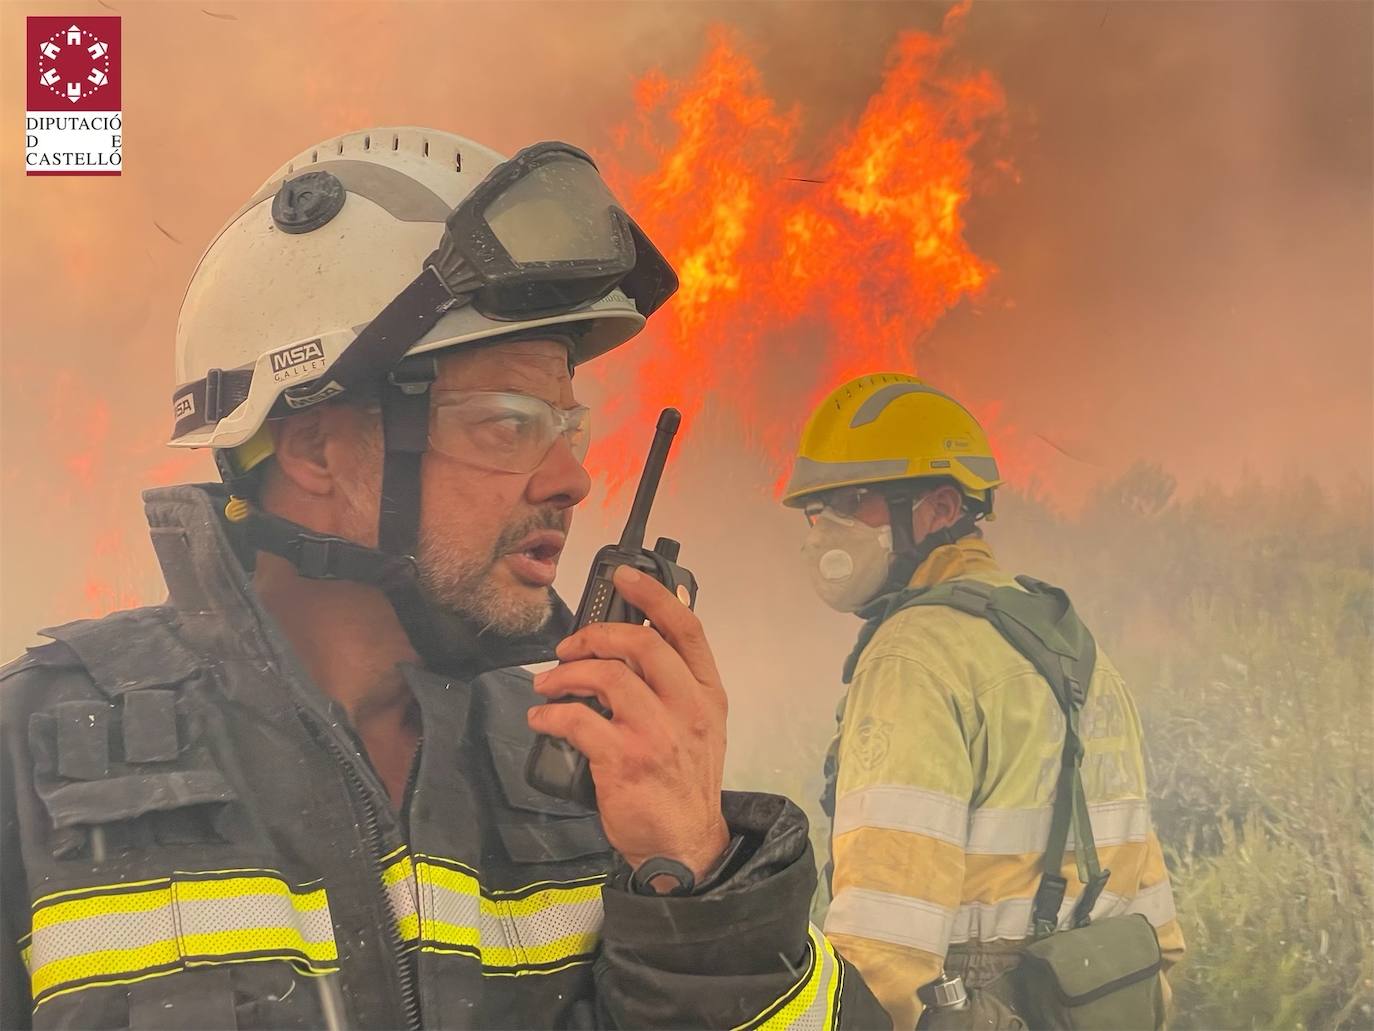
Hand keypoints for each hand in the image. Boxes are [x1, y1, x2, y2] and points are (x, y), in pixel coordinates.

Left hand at [527, 564, 729, 879]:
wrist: (685, 845)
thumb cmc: (684, 782)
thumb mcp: (700, 726)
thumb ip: (676, 683)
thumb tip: (636, 640)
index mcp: (708, 694)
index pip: (687, 629)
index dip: (654, 594)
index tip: (624, 576)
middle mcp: (688, 708)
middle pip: (641, 644)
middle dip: (594, 635)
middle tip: (568, 648)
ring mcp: (658, 734)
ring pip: (606, 676)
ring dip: (566, 674)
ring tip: (548, 686)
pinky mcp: (625, 761)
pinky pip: (579, 720)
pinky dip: (552, 714)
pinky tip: (542, 718)